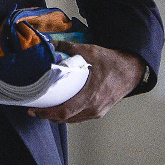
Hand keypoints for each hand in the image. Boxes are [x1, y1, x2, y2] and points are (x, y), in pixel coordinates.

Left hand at [27, 41, 144, 123]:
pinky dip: (68, 116)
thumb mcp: (89, 51)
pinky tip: (60, 109)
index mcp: (91, 95)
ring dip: (57, 117)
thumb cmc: (112, 62)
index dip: (47, 113)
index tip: (33, 110)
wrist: (132, 69)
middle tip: (34, 110)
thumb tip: (48, 43)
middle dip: (48, 116)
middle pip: (66, 118)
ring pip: (73, 120)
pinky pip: (80, 118)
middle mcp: (94, 107)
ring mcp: (98, 111)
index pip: (65, 111)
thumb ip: (67, 47)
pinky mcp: (100, 111)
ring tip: (44, 110)